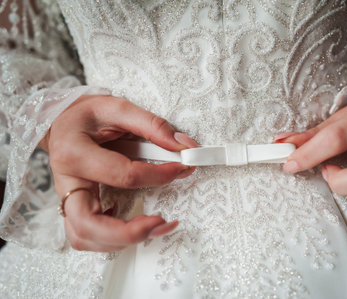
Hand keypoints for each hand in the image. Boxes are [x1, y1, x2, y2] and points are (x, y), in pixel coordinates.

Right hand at [40, 95, 196, 251]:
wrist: (63, 122)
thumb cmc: (88, 116)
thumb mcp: (117, 108)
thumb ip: (151, 125)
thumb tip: (184, 146)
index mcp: (74, 153)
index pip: (123, 175)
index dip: (159, 175)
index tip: (183, 168)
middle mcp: (66, 182)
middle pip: (87, 225)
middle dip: (128, 232)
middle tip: (162, 222)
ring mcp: (66, 199)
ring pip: (84, 238)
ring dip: (121, 241)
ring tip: (155, 227)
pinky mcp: (74, 208)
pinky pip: (86, 236)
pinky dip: (110, 240)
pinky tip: (133, 226)